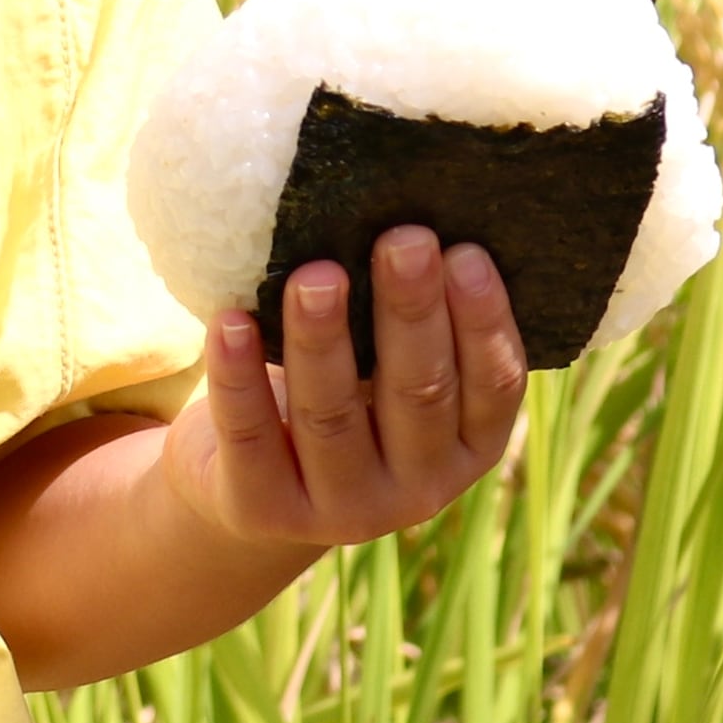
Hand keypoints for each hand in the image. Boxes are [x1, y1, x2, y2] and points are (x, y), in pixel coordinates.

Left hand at [160, 226, 526, 553]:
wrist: (253, 492)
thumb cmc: (342, 398)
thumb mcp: (386, 373)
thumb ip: (404, 323)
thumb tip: (409, 210)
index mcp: (467, 448)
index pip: (494, 387)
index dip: (484, 321)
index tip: (467, 251)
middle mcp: (417, 490)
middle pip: (417, 395)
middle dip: (410, 311)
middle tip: (403, 238)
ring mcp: (343, 510)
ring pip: (333, 415)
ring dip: (323, 339)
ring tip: (315, 275)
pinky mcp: (265, 511)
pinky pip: (251, 437)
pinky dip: (238, 376)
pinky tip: (228, 321)